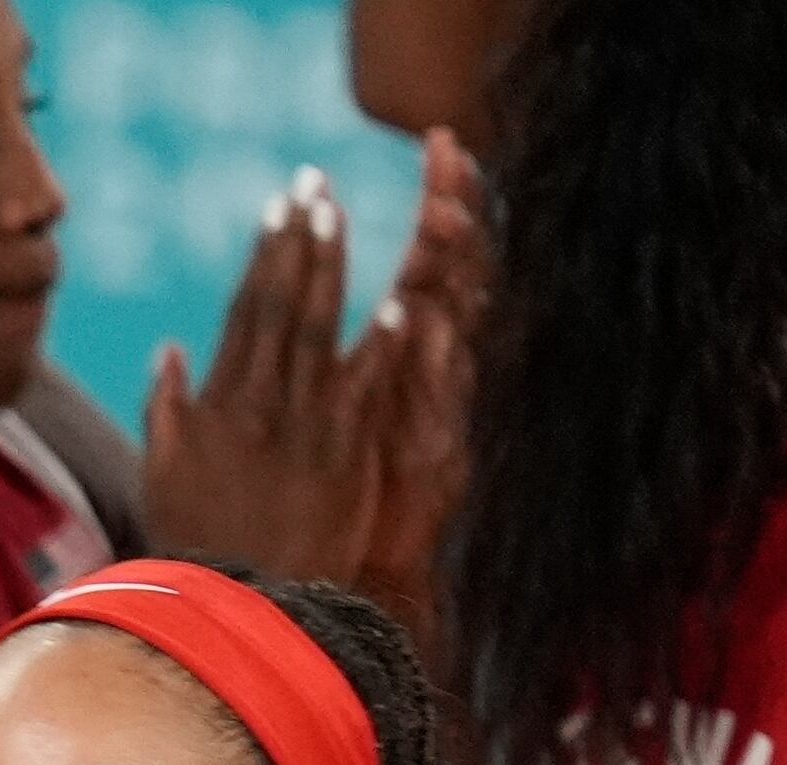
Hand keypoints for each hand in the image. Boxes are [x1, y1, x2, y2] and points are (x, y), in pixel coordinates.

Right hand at [140, 168, 397, 582]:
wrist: (236, 602)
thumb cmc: (196, 545)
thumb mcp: (163, 475)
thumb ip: (167, 409)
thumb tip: (168, 351)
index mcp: (218, 404)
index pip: (244, 311)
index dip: (264, 255)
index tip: (280, 207)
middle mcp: (258, 404)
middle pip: (281, 307)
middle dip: (300, 241)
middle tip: (317, 182)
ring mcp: (302, 427)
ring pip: (317, 333)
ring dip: (331, 271)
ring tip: (341, 218)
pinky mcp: (342, 456)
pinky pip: (363, 394)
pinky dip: (381, 351)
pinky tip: (399, 308)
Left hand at [347, 131, 488, 616]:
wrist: (342, 595)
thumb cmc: (333, 523)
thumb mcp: (334, 434)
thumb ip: (338, 371)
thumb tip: (360, 317)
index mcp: (397, 367)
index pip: (425, 269)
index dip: (437, 210)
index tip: (440, 148)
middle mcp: (424, 383)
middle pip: (448, 281)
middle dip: (453, 218)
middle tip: (454, 157)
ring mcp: (432, 416)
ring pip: (450, 327)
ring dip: (446, 271)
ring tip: (444, 212)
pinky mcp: (428, 456)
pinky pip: (433, 397)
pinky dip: (428, 357)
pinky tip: (423, 313)